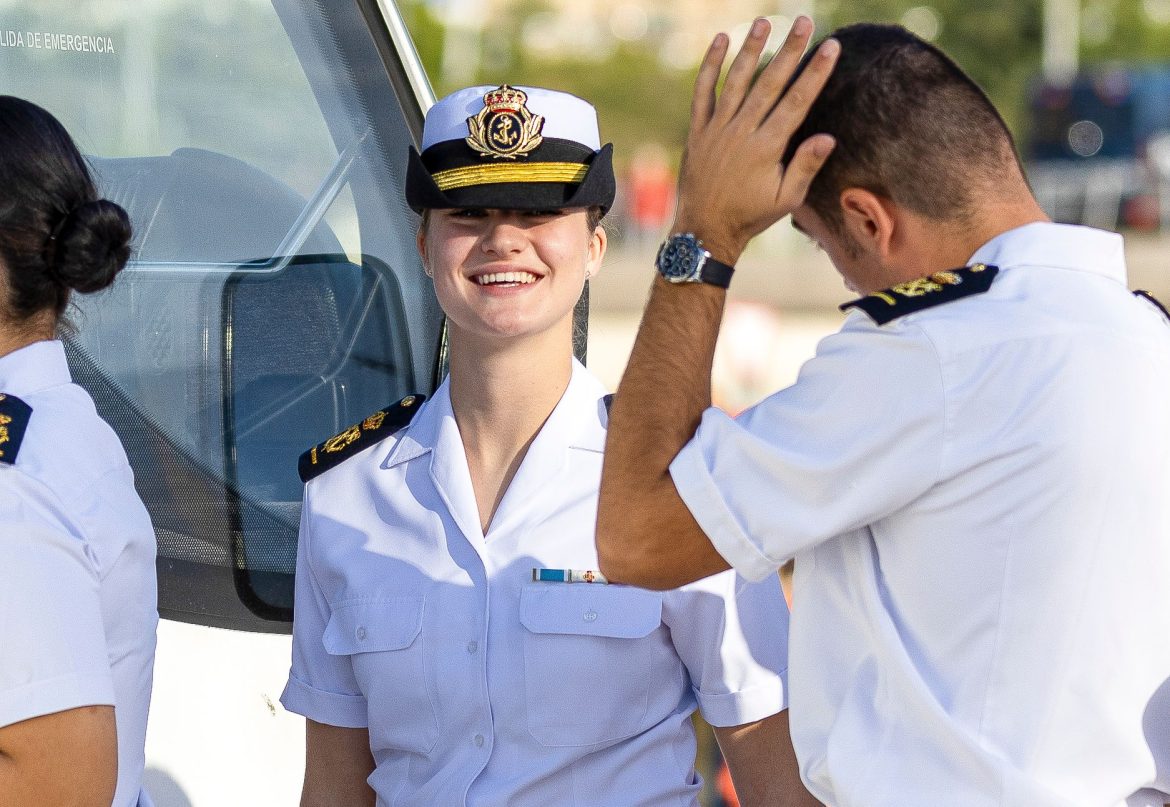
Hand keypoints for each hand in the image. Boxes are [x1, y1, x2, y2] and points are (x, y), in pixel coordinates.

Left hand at [672, 17, 839, 264]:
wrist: (704, 229)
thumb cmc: (750, 216)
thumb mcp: (786, 200)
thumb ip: (805, 166)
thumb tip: (829, 137)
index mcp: (767, 148)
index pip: (796, 101)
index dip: (815, 72)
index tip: (831, 47)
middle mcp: (741, 132)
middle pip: (770, 83)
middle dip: (790, 50)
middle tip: (806, 22)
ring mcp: (717, 129)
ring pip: (737, 81)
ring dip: (751, 50)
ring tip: (766, 22)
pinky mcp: (698, 130)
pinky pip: (703, 92)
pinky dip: (710, 66)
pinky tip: (722, 41)